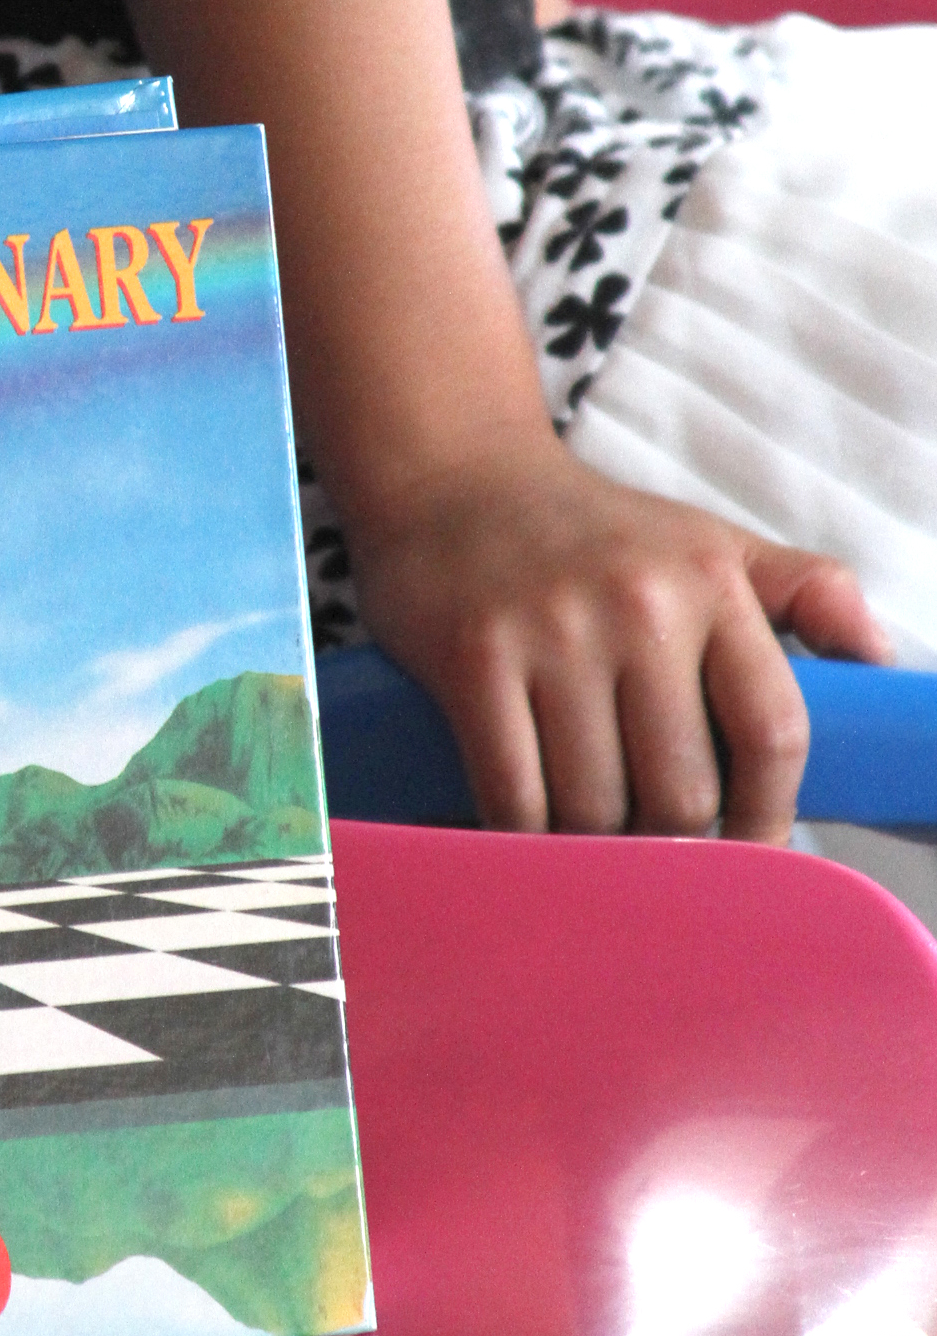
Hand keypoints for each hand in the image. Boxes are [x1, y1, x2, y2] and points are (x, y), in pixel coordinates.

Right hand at [348, 438, 891, 844]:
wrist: (455, 480)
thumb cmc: (589, 530)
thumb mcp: (709, 540)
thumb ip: (805, 592)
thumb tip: (881, 662)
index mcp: (712, 583)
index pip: (772, 730)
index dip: (768, 816)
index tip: (749, 855)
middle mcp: (641, 605)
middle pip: (679, 791)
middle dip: (664, 841)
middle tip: (644, 847)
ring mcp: (553, 633)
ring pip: (592, 804)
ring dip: (588, 846)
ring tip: (581, 839)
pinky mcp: (473, 659)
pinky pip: (510, 791)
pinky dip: (518, 834)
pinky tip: (522, 833)